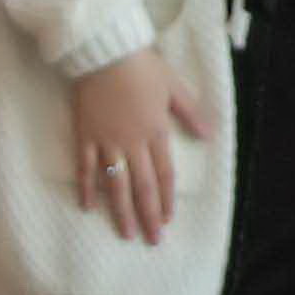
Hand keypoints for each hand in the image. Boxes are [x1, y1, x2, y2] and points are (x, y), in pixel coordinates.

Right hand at [64, 42, 218, 248]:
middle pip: (142, 187)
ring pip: (116, 184)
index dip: (167, 199)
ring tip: (126, 233)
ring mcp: (107, 142)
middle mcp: (132, 143)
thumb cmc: (141, 67)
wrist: (104, 53)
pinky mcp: (85, 137)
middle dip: (149, 216)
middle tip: (152, 241)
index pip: (164, 174)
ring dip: (122, 211)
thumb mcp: (174, 87)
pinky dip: (87, 188)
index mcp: (155, 132)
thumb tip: (209, 134)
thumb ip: (190, 113)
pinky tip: (88, 207)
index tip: (168, 219)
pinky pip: (85, 167)